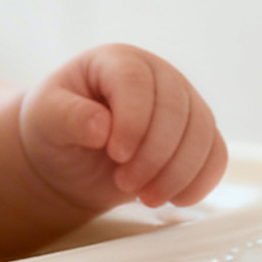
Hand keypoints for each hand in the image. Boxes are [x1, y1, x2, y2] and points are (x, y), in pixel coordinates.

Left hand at [20, 44, 228, 210]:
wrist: (72, 157)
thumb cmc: (56, 129)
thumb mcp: (46, 118)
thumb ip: (68, 116)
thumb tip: (101, 126)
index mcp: (118, 61)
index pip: (136, 82)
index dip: (132, 120)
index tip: (116, 155)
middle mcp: (158, 75)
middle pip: (176, 109)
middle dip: (154, 155)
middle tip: (125, 184)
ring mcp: (183, 104)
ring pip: (201, 134)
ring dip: (177, 173)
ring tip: (145, 197)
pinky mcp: (196, 135)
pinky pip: (215, 155)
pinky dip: (200, 181)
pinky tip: (175, 200)